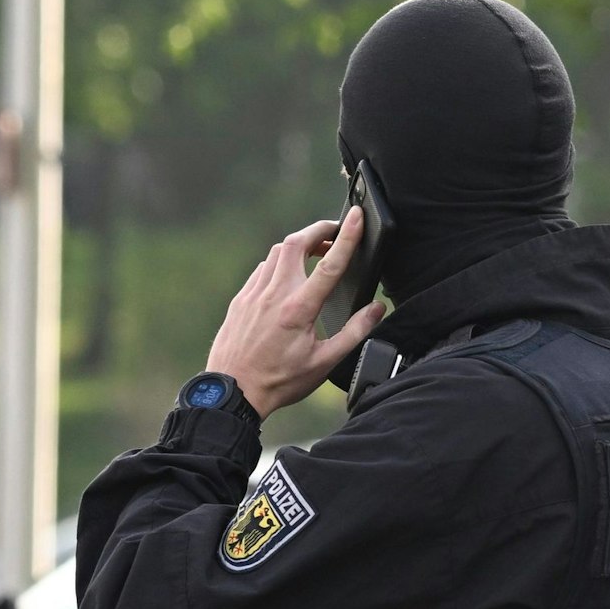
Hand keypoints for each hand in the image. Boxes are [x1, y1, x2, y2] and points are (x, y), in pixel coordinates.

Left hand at [204, 207, 385, 418]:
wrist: (232, 392)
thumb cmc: (279, 381)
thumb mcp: (324, 363)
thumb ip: (354, 332)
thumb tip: (377, 308)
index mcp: (299, 309)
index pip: (330, 263)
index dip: (348, 236)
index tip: (358, 216)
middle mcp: (274, 294)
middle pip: (297, 243)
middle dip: (319, 230)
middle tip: (335, 232)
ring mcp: (253, 294)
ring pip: (278, 253)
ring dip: (300, 246)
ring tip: (317, 253)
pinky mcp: (240, 299)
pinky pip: (262, 269)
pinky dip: (280, 263)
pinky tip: (289, 276)